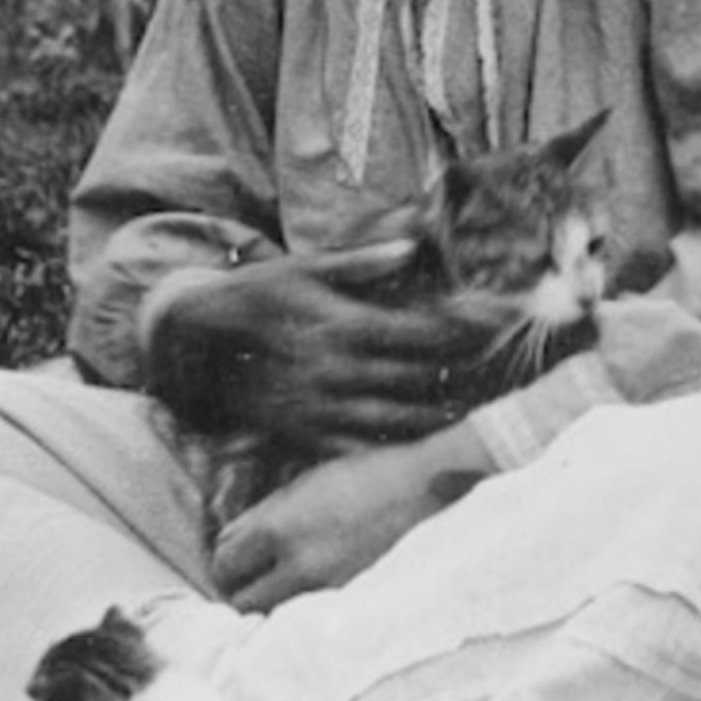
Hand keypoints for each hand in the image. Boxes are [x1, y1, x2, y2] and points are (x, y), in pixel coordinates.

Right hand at [143, 243, 497, 455]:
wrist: (193, 344)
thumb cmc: (256, 294)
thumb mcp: (304, 267)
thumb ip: (362, 263)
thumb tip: (412, 248)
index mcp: (343, 327)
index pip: (424, 335)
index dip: (468, 333)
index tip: (502, 328)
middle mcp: (338, 373)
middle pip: (421, 381)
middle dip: (468, 377)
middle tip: (507, 374)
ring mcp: (322, 410)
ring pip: (398, 423)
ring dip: (443, 421)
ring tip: (482, 414)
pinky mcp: (306, 436)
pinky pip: (360, 452)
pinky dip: (397, 451)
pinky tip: (427, 447)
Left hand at [212, 421, 493, 609]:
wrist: (432, 490)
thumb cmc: (372, 475)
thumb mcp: (310, 482)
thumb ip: (268, 514)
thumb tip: (237, 540)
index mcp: (281, 526)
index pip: (224, 561)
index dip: (223, 560)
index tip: (231, 560)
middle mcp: (299, 565)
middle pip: (242, 601)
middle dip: (241, 590)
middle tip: (248, 581)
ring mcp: (328, 590)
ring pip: (275, 616)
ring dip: (272, 604)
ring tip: (282, 588)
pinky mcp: (352, 604)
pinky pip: (311, 616)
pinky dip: (305, 609)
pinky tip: (315, 593)